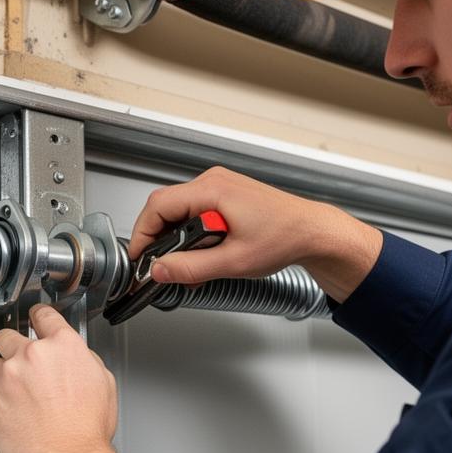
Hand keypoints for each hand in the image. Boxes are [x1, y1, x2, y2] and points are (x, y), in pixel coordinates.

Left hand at [0, 305, 121, 452]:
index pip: (44, 316)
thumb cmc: (87, 431)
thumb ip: (83, 360)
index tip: (35, 318)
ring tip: (19, 394)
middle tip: (24, 363)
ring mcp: (6, 379)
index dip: (39, 316)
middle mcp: (30, 356)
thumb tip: (74, 358)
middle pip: (9, 335)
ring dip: (2, 374)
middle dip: (15, 346)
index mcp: (62, 346)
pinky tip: (17, 414)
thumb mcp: (103, 383)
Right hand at [128, 167, 382, 301]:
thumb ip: (190, 268)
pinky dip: (191, 235)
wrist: (312, 232)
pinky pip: (194, 212)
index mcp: (212, 190)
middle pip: (164, 207)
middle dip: (159, 240)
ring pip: (178, 211)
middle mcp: (213, 182)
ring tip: (189, 266)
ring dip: (177, 240)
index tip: (139, 258)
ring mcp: (219, 186)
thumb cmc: (284, 238)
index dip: (142, 235)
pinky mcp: (225, 195)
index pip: (157, 206)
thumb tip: (159, 270)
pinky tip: (203, 255)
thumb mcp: (232, 262)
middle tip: (162, 267)